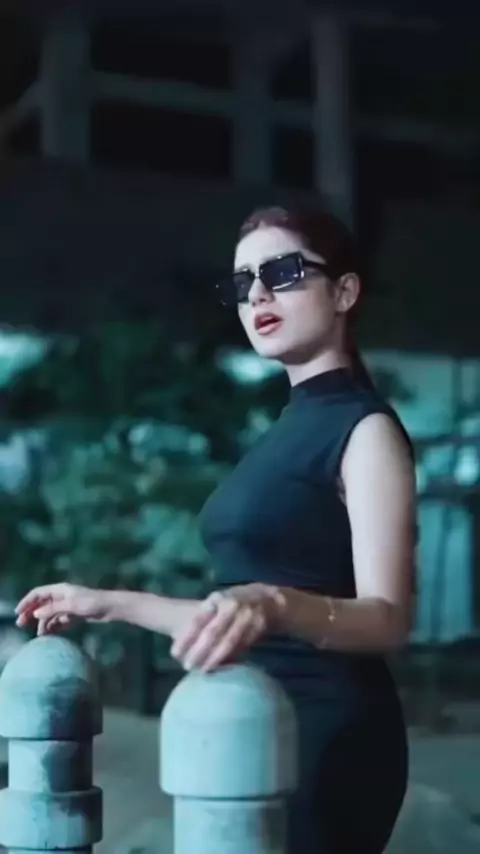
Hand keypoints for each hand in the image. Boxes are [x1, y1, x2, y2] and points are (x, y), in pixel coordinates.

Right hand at [15, 583, 110, 635]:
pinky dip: (54, 627)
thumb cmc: (91, 602)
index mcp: (59, 590)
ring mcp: (68, 606)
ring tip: (39, 635)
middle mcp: (61, 597)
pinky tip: (50, 635)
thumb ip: (53, 609)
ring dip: (43, 623)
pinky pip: (59, 621)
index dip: (27, 602)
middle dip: (31, 614)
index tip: (18, 613)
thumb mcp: (71, 605)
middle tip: (21, 626)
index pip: (38, 593)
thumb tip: (35, 614)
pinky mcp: (74, 615)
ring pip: (50, 614)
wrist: (110, 608)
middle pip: (42, 604)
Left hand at [170, 583, 286, 672]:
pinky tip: (220, 667)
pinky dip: (229, 658)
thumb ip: (202, 618)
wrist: (267, 600)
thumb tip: (178, 638)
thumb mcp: (216, 602)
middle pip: (212, 633)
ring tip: (202, 671)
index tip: (175, 654)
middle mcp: (232, 606)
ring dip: (214, 659)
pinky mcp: (258, 628)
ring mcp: (247, 616)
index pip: (198, 619)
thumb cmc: (233, 602)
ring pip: (228, 642)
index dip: (186, 638)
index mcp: (216, 599)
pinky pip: (241, 647)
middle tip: (187, 666)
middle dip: (198, 651)